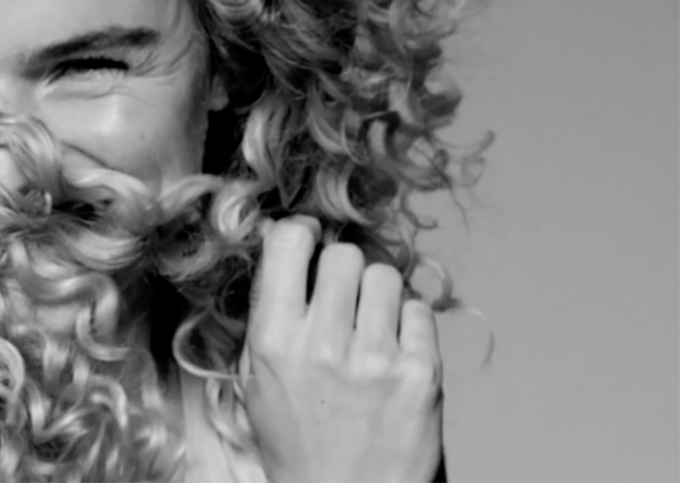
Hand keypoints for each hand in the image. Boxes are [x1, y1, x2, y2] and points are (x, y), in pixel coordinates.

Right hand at [240, 216, 443, 482]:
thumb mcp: (257, 382)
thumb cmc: (298, 445)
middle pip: (344, 255)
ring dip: (377, 293)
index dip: (301, 233)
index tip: (308, 240)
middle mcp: (323, 345)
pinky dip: (408, 324)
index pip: (289, 244)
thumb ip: (268, 317)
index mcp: (274, 343)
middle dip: (342, 268)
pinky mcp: (422, 374)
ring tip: (370, 325)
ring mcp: (376, 359)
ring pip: (385, 277)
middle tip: (342, 293)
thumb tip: (284, 253)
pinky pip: (420, 311)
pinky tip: (394, 350)